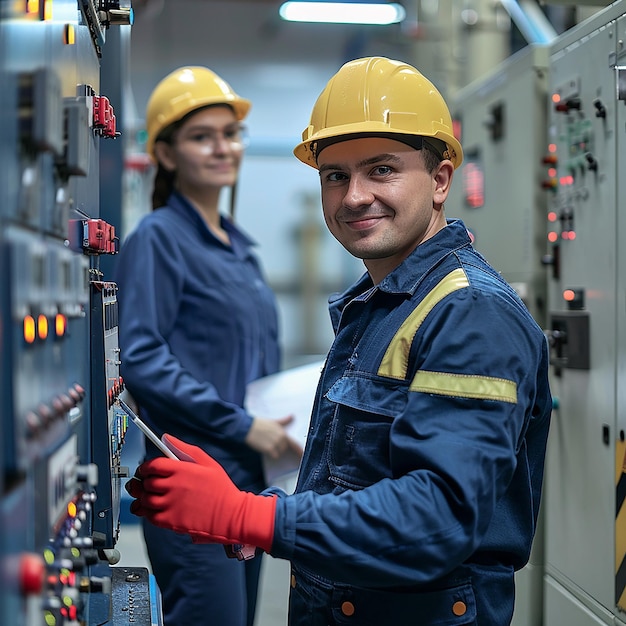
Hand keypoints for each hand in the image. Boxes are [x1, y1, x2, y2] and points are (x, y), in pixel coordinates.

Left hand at [125, 435, 276, 550]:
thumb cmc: (221, 489)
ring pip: (145, 500)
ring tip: (149, 497)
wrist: (230, 514)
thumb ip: (184, 448)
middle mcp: (174, 486)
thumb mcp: (207, 462)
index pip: (153, 465)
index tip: (146, 469)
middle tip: (147, 484)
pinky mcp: (171, 521)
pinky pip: (150, 516)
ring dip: (144, 498)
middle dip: (145, 482)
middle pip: (147, 482)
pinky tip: (155, 509)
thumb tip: (166, 438)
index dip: (146, 467)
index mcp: (182, 470)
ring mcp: (171, 505)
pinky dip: (148, 513)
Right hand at [246, 414, 302, 459]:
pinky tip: (263, 447)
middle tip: (269, 441)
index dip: (299, 450)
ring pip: (279, 453)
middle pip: (284, 448)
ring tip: (265, 442)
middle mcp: (281, 438)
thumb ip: (283, 421)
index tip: (302, 455)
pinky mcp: (269, 449)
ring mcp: (275, 444)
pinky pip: (273, 456)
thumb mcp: (273, 421)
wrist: (248, 427)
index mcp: (282, 432)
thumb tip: (292, 416)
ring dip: (273, 451)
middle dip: (278, 447)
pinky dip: (269, 454)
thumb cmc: (259, 423)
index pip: (294, 443)